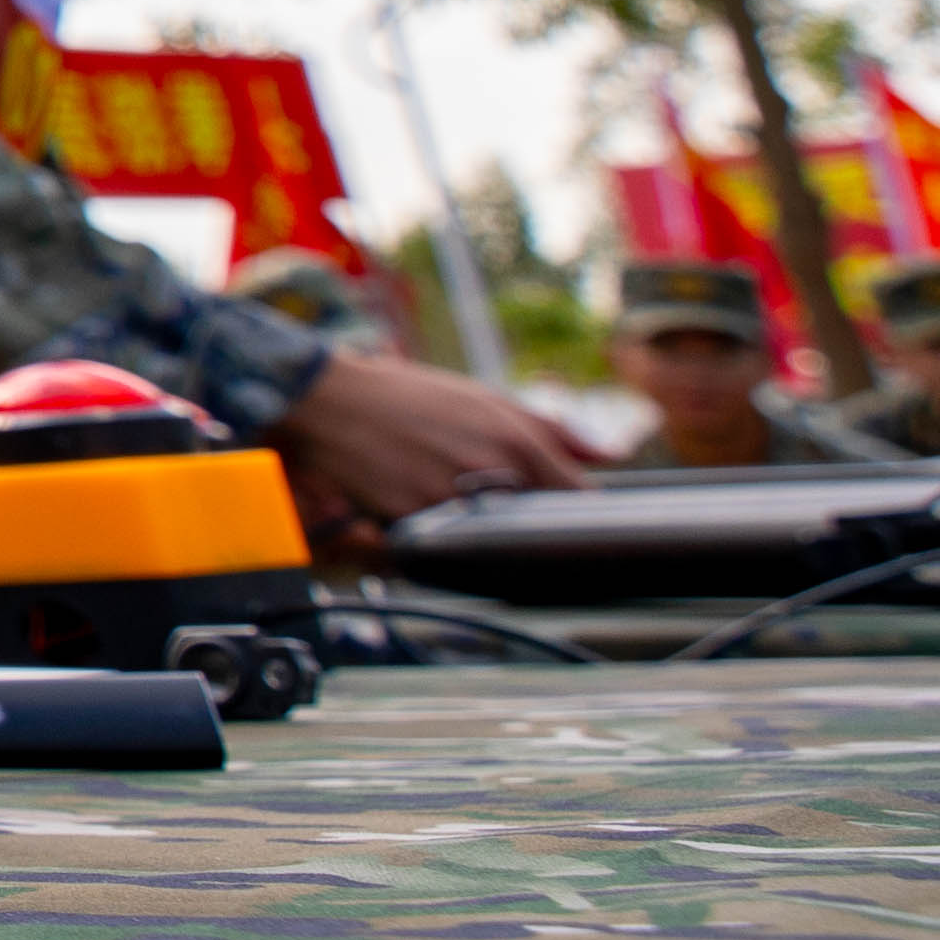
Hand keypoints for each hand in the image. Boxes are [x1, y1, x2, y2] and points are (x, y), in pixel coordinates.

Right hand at [271, 344, 592, 541]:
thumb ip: (553, 428)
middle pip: (536, 523)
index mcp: (516, 439)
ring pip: (491, 538)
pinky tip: (419, 504)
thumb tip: (609, 455)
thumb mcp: (484, 398)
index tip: (568, 516)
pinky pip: (445, 543)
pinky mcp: (414, 521)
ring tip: (448, 497)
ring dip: (481, 528)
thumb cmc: (409, 396)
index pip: (577, 496)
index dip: (575, 510)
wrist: (330, 400)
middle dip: (525, 519)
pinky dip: (441, 533)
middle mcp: (492, 471)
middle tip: (496, 502)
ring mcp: (454, 499)